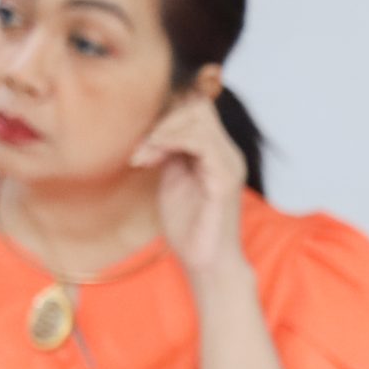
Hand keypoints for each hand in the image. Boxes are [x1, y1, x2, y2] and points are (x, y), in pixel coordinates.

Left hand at [132, 99, 249, 281]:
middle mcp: (227, 154)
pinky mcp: (223, 180)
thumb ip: (169, 152)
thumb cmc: (188, 226)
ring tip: (143, 155)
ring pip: (199, 120)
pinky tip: (150, 161)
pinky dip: (170, 144)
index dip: (167, 112)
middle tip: (141, 146)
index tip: (141, 138)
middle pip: (199, 106)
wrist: (205, 262)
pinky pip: (200, 144)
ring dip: (162, 131)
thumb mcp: (173, 178)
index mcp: (216, 152)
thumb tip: (153, 128)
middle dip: (163, 118)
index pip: (198, 108)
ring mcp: (228, 165)